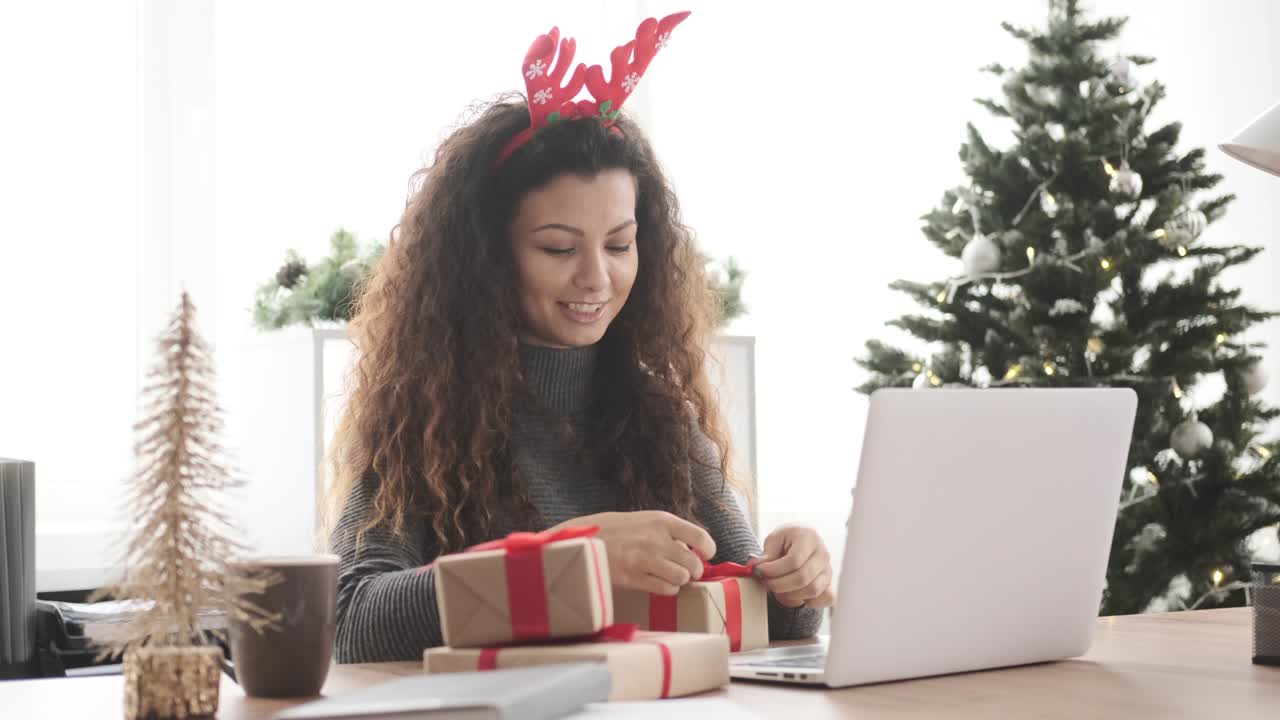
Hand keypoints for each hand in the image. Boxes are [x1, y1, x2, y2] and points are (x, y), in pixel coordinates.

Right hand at [555, 511, 714, 595]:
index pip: (700, 537)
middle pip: (694, 563)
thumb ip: (666, 532)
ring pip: (682, 578)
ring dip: (679, 580)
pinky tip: (657, 583)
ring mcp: (644, 559)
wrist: (579, 540)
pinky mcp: (633, 578)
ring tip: (668, 576)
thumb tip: (692, 549)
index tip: (705, 554)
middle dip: (693, 570)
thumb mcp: (641, 520)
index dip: (708, 549)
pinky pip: (666, 589)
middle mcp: (656, 539)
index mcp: (660, 521)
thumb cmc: (611, 530)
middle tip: (685, 570)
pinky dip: (666, 589)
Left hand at [749, 525, 833, 608]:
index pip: (794, 560)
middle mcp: (823, 554)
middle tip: (765, 582)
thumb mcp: (774, 540)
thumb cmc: (787, 540)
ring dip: (790, 594)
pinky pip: (826, 598)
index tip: (760, 571)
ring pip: (812, 590)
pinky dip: (810, 601)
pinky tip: (794, 593)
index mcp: (809, 538)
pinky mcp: (830, 583)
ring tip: (776, 587)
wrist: (801, 541)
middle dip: (779, 584)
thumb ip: (766, 554)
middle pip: (802, 578)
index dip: (774, 570)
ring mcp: (828, 570)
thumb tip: (755, 566)